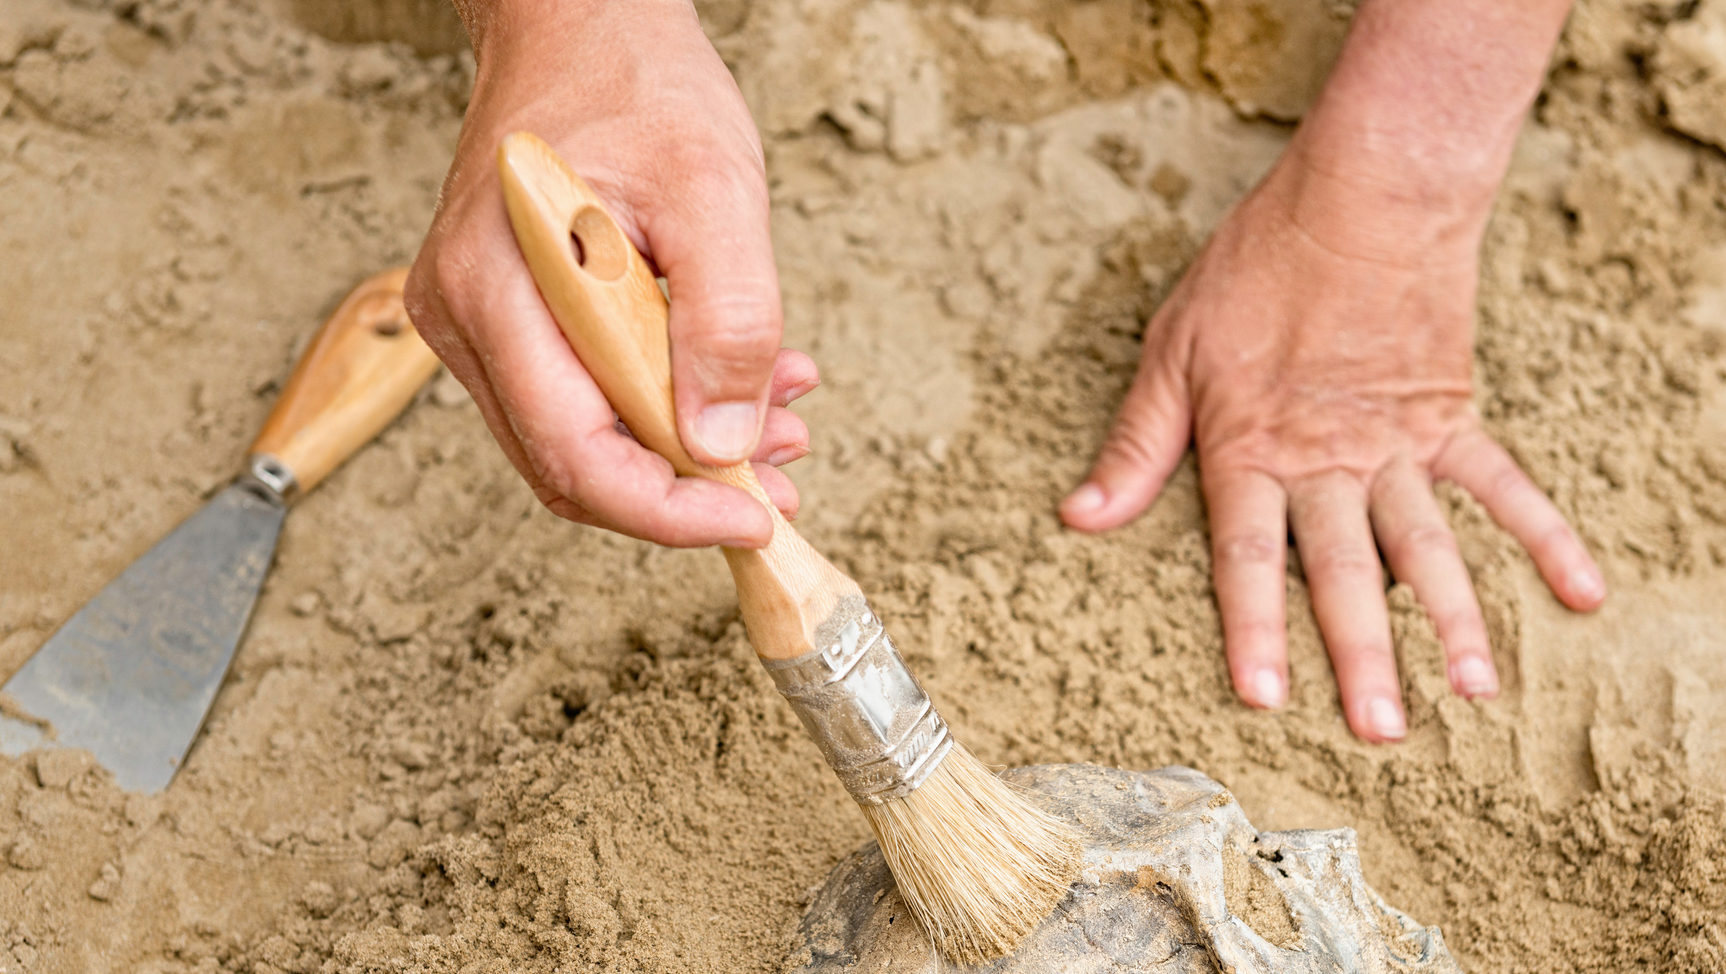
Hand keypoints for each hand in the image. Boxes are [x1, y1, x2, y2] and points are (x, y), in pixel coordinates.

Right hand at [407, 0, 810, 546]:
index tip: (752, 518)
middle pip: (572, 463)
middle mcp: (465, 319)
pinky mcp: (509, 322)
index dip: (666, 511)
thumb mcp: (715, 191)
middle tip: (779, 483)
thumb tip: (722, 445)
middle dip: (684, 491)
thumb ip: (727, 318)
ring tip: (778, 420)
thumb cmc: (639, 89)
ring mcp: (479, 325)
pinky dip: (667, 408)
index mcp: (496, 288)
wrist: (585, 29)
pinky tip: (738, 386)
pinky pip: (586, 397)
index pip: (572, 452)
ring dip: (685, 451)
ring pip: (583, 438)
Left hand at [1060, 149, 1605, 741]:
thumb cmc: (1256, 269)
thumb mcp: (1173, 349)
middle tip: (1382, 731)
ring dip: (1452, 618)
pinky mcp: (1450, 416)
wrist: (1362, 197)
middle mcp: (1326, 460)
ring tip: (1473, 691)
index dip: (1253, 628)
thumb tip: (1080, 515)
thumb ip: (1137, 443)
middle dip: (1362, 654)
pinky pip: (1503, 485)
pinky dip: (1544, 536)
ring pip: (1427, 545)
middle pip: (1345, 570)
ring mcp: (1396, 443)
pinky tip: (1580, 592)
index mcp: (1251, 448)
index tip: (1266, 698)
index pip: (1248, 555)